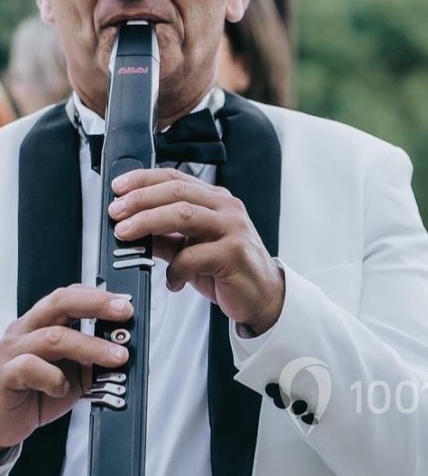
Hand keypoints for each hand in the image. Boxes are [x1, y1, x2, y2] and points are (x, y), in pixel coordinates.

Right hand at [0, 286, 132, 448]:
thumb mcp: (70, 374)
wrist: (1, 422)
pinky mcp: (6, 376)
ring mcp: (13, 352)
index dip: (97, 296)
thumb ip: (91, 362)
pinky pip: (30, 368)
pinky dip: (54, 378)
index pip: (67, 296)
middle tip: (124, 313)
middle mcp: (25, 332)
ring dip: (91, 346)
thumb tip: (123, 353)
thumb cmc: (31, 395)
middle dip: (97, 304)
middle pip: (60, 303)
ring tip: (116, 357)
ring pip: (53, 337)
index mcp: (39, 325)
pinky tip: (64, 388)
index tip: (125, 304)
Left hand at [108, 168, 284, 334]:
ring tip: (126, 234)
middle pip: (176, 191)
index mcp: (215, 200)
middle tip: (116, 212)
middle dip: (140, 200)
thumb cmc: (228, 271)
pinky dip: (175, 270)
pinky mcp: (234, 254)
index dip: (143, 179)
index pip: (175, 178)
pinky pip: (194, 256)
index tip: (118, 188)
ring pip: (183, 214)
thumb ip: (164, 237)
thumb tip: (130, 229)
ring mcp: (232, 229)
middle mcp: (226, 209)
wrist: (263, 297)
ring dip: (148, 222)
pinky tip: (172, 281)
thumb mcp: (191, 249)